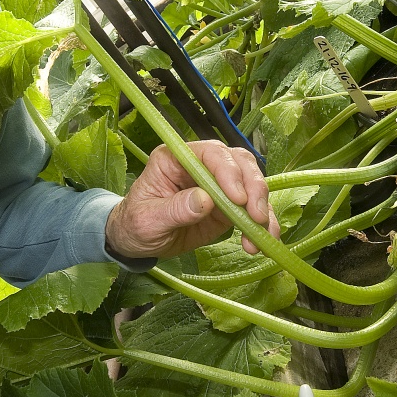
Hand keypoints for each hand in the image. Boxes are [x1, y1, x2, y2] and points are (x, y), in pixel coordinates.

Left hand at [104, 140, 278, 259]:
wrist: (137, 242)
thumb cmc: (134, 224)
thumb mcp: (147, 220)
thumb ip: (174, 209)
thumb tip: (205, 200)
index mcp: (178, 159)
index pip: (211, 153)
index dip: (229, 171)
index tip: (238, 198)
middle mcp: (202, 166)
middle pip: (239, 163)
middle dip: (254, 187)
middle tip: (255, 216)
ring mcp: (218, 186)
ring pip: (252, 185)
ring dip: (262, 209)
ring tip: (261, 234)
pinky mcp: (228, 207)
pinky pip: (251, 211)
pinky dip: (261, 226)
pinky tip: (260, 243)